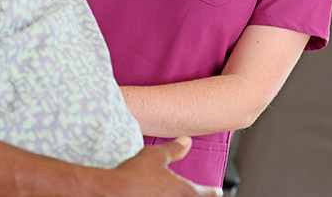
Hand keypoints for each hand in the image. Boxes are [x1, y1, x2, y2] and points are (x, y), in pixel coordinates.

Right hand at [103, 137, 222, 196]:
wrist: (113, 193)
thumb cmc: (135, 174)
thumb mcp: (155, 155)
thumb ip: (174, 149)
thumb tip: (187, 141)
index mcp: (184, 191)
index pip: (206, 193)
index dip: (213, 191)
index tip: (218, 191)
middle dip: (195, 195)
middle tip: (196, 192)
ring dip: (178, 195)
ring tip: (172, 191)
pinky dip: (161, 196)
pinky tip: (154, 194)